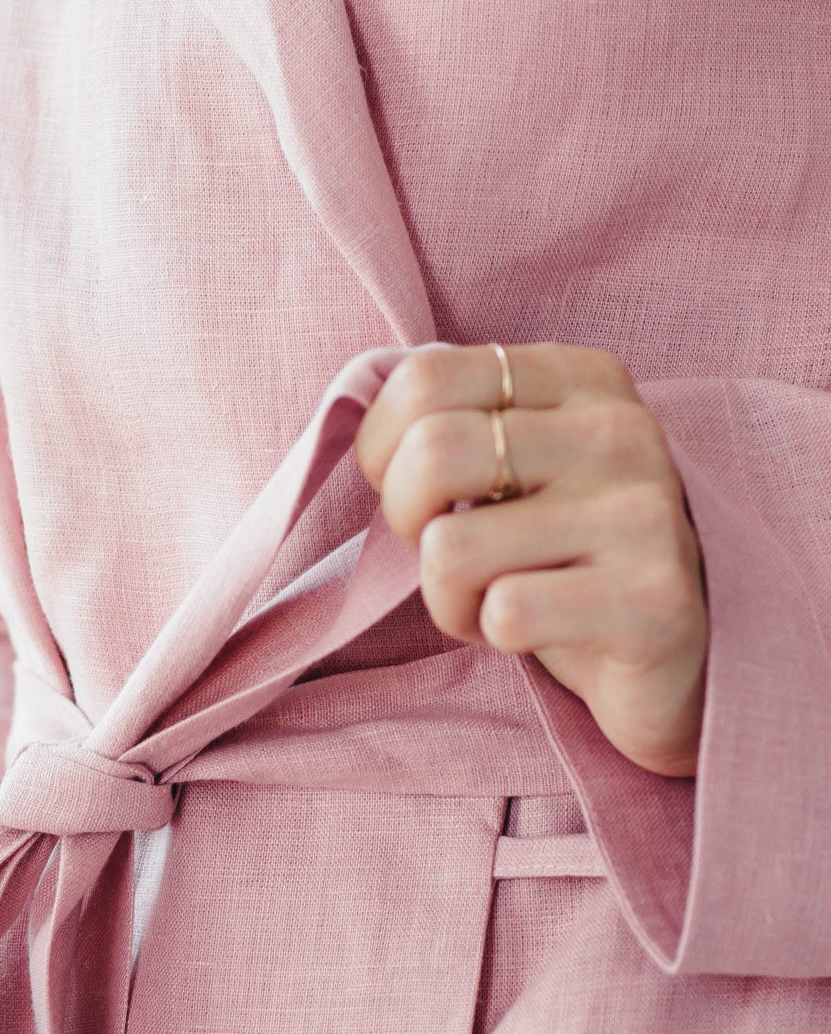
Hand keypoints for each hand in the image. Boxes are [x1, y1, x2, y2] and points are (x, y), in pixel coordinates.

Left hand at [353, 341, 707, 777]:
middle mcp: (620, 430)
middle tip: (446, 554)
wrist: (677, 657)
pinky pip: (504, 612)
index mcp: (583, 379)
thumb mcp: (516, 469)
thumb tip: (356, 414)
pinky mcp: (650, 599)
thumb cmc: (566, 559)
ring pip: (452, 547)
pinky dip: (491, 634)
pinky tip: (534, 632)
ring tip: (496, 598)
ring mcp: (643, 513)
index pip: (425, 376)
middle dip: (407, 521)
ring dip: (447, 596)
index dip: (382, 449)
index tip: (412, 493)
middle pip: (432, 454)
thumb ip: (453, 425)